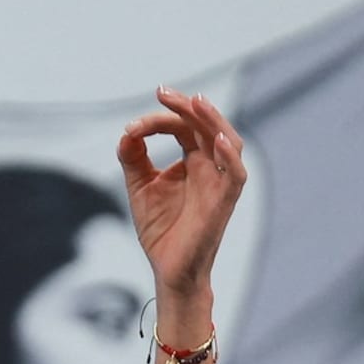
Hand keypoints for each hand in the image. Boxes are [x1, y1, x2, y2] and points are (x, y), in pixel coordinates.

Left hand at [116, 86, 246, 301]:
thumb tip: (126, 133)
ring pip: (228, 142)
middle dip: (187, 108)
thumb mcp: (139, 188)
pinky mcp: (224, 203)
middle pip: (206, 127)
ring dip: (213, 120)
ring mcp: (220, 183)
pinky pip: (236, 175)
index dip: (161, 119)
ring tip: (196, 102)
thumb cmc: (161, 231)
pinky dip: (230, 156)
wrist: (169, 270)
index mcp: (191, 162)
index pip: (183, 129)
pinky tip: (217, 139)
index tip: (133, 126)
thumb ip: (134, 159)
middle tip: (164, 93)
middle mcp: (210, 168)